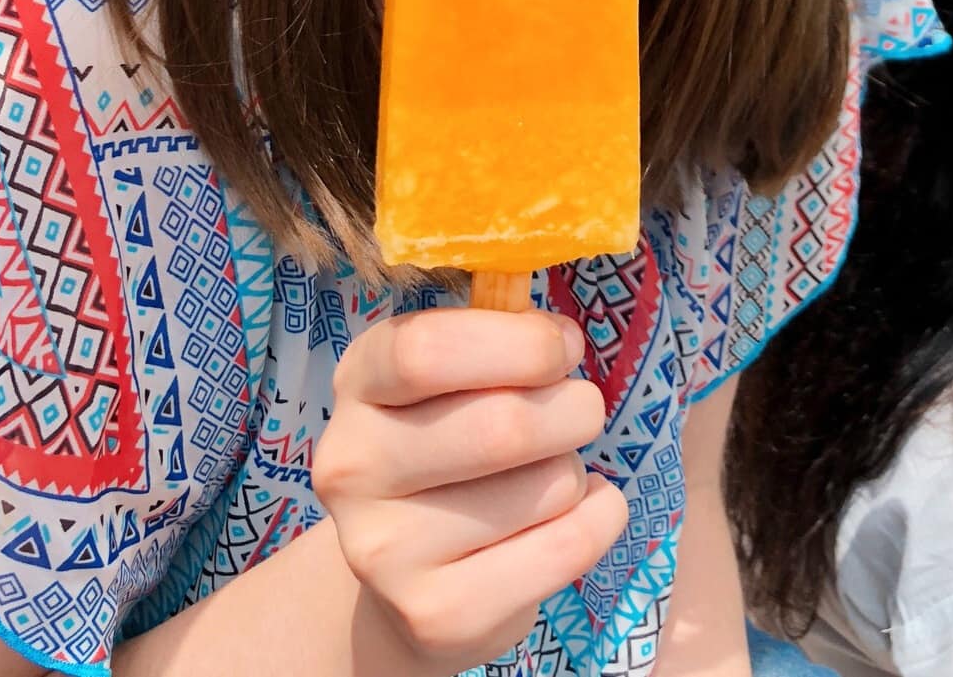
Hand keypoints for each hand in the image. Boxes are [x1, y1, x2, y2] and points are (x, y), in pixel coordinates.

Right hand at [314, 309, 627, 673]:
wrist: (407, 576)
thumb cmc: (449, 442)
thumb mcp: (448, 377)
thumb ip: (495, 341)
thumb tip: (560, 337)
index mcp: (359, 381)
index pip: (425, 351)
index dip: (518, 342)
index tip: (563, 345)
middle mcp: (353, 466)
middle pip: (501, 426)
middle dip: (574, 408)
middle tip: (582, 409)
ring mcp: (385, 551)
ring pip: (546, 485)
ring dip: (575, 469)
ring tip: (547, 474)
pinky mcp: (436, 615)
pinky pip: (565, 549)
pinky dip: (599, 518)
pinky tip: (578, 513)